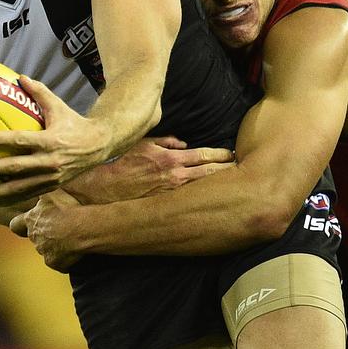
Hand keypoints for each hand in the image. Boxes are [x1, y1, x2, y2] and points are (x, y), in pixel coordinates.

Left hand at [0, 76, 109, 205]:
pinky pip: (30, 193)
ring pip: (21, 186)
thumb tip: (20, 77)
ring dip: (0, 189)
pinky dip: (13, 196)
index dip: (3, 139)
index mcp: (51, 140)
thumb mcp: (59, 106)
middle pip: (17, 166)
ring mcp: (52, 176)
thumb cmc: (75, 123)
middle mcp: (50, 161)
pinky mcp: (53, 185)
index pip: (22, 140)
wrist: (98, 145)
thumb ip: (39, 92)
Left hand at [10, 189, 85, 270]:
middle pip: (35, 237)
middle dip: (45, 234)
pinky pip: (60, 262)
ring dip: (56, 245)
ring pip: (47, 249)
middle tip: (60, 227)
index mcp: (32, 220)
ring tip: (72, 237)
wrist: (81, 229)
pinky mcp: (54, 263)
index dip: (19, 224)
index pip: (16, 224)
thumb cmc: (67, 208)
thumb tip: (39, 186)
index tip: (23, 223)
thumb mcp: (54, 192)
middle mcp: (34, 237)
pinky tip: (77, 250)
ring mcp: (44, 251)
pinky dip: (66, 259)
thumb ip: (44, 192)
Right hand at [62, 136, 235, 204]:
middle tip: (243, 171)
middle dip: (228, 171)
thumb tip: (184, 143)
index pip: (205, 155)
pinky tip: (216, 203)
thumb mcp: (143, 144)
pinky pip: (191, 203)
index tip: (234, 155)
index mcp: (171, 158)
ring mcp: (173, 195)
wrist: (104, 190)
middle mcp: (176, 177)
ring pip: (204, 189)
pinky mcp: (168, 207)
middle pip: (211, 173)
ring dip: (221, 187)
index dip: (222, 155)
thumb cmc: (123, 164)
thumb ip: (166, 141)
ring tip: (236, 186)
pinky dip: (205, 200)